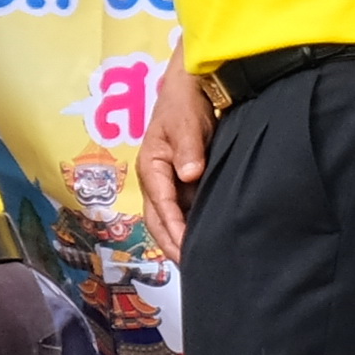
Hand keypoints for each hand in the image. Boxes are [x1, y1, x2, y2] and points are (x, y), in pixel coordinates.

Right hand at [136, 64, 208, 257]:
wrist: (190, 87)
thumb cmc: (185, 104)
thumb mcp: (186, 123)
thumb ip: (189, 149)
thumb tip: (190, 174)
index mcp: (151, 167)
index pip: (162, 205)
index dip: (174, 228)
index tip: (187, 249)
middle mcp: (156, 178)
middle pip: (159, 219)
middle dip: (172, 243)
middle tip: (192, 267)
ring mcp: (168, 180)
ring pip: (168, 217)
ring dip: (178, 238)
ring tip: (196, 262)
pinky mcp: (181, 179)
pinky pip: (181, 208)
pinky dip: (188, 225)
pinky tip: (203, 239)